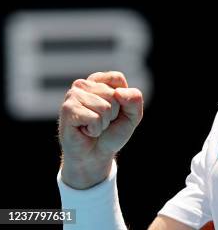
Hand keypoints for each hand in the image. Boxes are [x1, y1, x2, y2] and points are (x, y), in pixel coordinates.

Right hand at [58, 71, 142, 188]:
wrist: (95, 155)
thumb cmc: (112, 132)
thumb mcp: (133, 114)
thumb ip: (135, 99)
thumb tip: (118, 93)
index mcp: (98, 80)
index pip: (117, 78)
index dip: (122, 99)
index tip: (113, 110)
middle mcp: (83, 85)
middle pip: (113, 94)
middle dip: (113, 113)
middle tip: (102, 122)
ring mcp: (73, 96)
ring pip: (104, 107)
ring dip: (103, 122)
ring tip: (93, 126)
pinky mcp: (68, 109)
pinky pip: (95, 118)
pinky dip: (95, 129)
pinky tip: (85, 131)